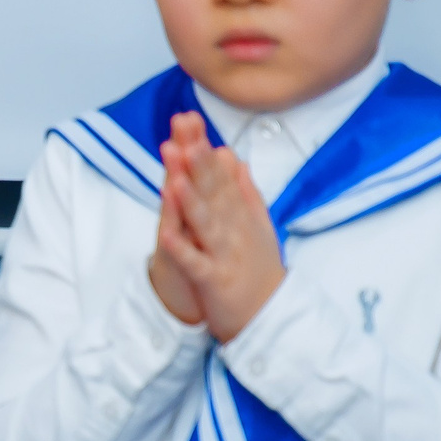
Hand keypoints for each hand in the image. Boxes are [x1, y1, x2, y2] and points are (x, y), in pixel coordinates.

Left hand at [154, 113, 284, 343]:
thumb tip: (234, 158)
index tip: (189, 121)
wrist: (273, 318)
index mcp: (240, 215)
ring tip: (174, 173)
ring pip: (206, 222)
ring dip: (190, 198)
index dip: (204, 149)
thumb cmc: (260, 271)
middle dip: (197, 160)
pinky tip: (167, 235)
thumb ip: (245, 192)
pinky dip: (183, 249)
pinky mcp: (215, 281)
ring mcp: (224, 254)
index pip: (220, 175)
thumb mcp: (259, 226)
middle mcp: (234, 229)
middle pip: (214, 190)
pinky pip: (196, 263)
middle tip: (183, 131)